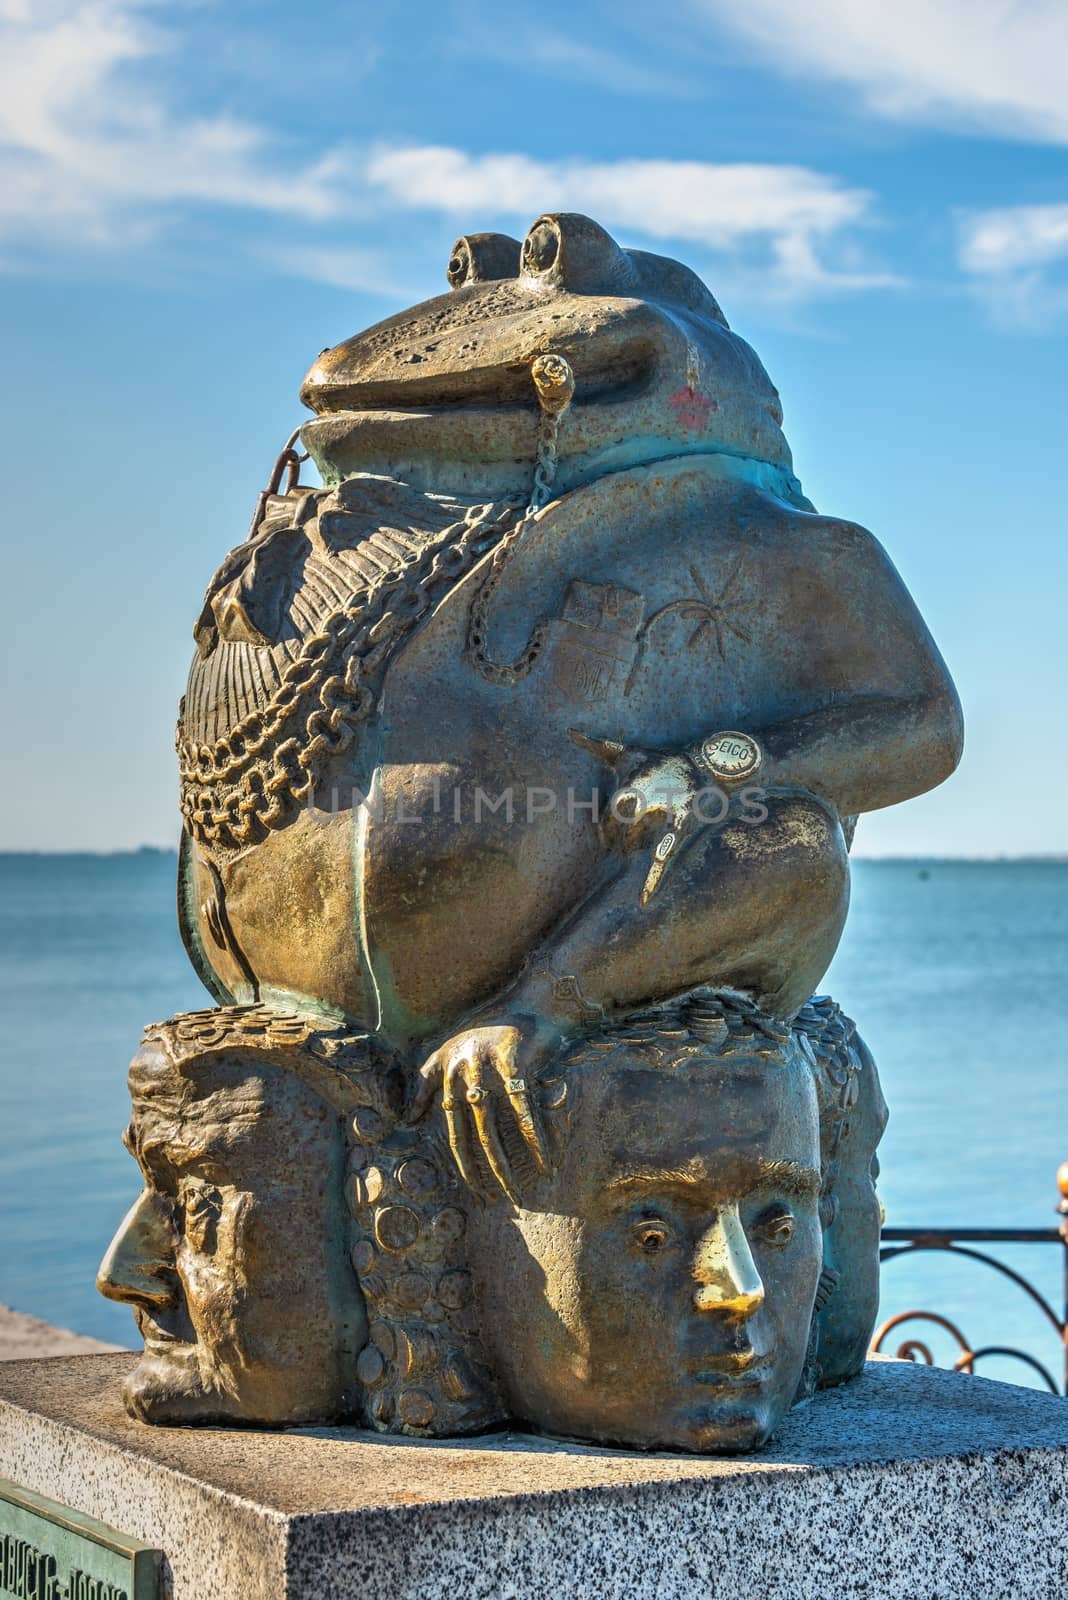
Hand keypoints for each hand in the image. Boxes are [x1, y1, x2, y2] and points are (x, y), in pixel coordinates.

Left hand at [407, 1017, 560, 1199]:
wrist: (526, 1000)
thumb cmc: (485, 1029)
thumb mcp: (445, 1051)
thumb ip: (424, 1083)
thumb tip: (407, 1118)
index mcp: (446, 1076)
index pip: (453, 1131)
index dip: (464, 1163)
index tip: (476, 1190)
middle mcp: (463, 1073)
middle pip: (475, 1134)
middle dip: (488, 1170)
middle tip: (500, 1199)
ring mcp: (488, 1066)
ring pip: (497, 1125)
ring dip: (510, 1161)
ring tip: (521, 1189)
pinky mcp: (514, 1059)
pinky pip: (525, 1107)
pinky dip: (536, 1136)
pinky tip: (546, 1159)